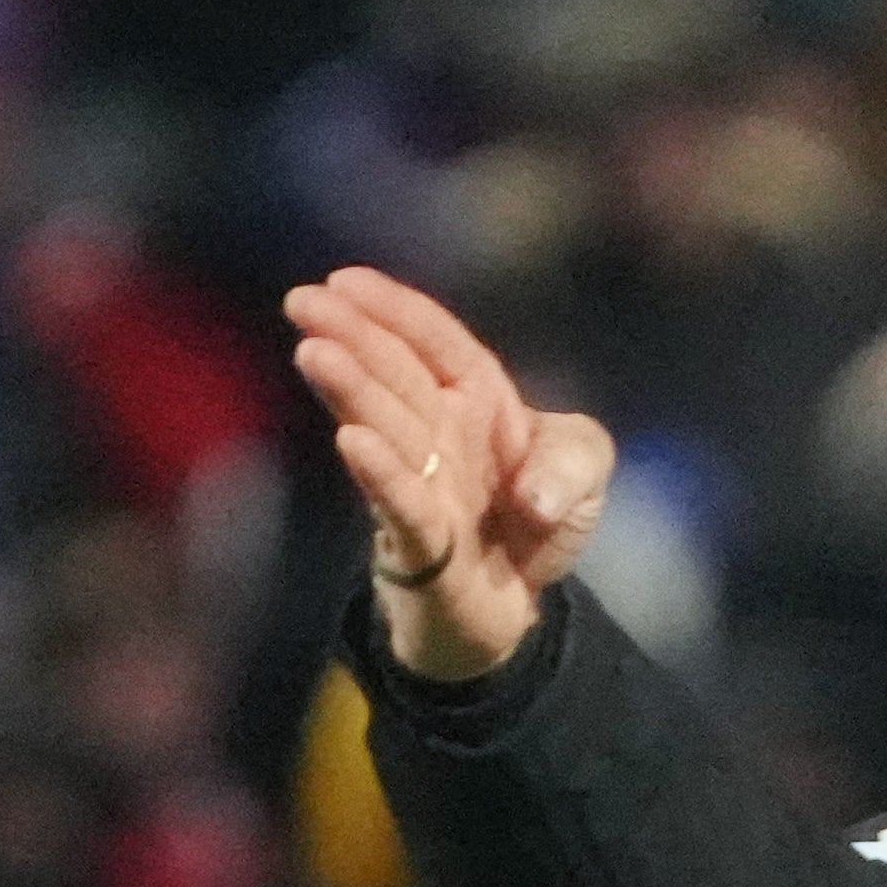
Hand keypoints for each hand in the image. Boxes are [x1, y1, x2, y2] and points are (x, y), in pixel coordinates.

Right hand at [282, 268, 615, 683]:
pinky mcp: (423, 543)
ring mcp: (427, 484)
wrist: (517, 605)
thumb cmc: (538, 520)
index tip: (344, 281)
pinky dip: (383, 474)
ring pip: (387, 428)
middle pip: (397, 376)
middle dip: (353, 336)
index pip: (436, 343)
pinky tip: (352, 442)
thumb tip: (533, 496)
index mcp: (479, 400)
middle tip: (302, 302)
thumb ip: (575, 459)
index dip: (395, 311)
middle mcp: (442, 433)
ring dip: (354, 391)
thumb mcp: (585, 472)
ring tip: (315, 353)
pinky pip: (402, 504)